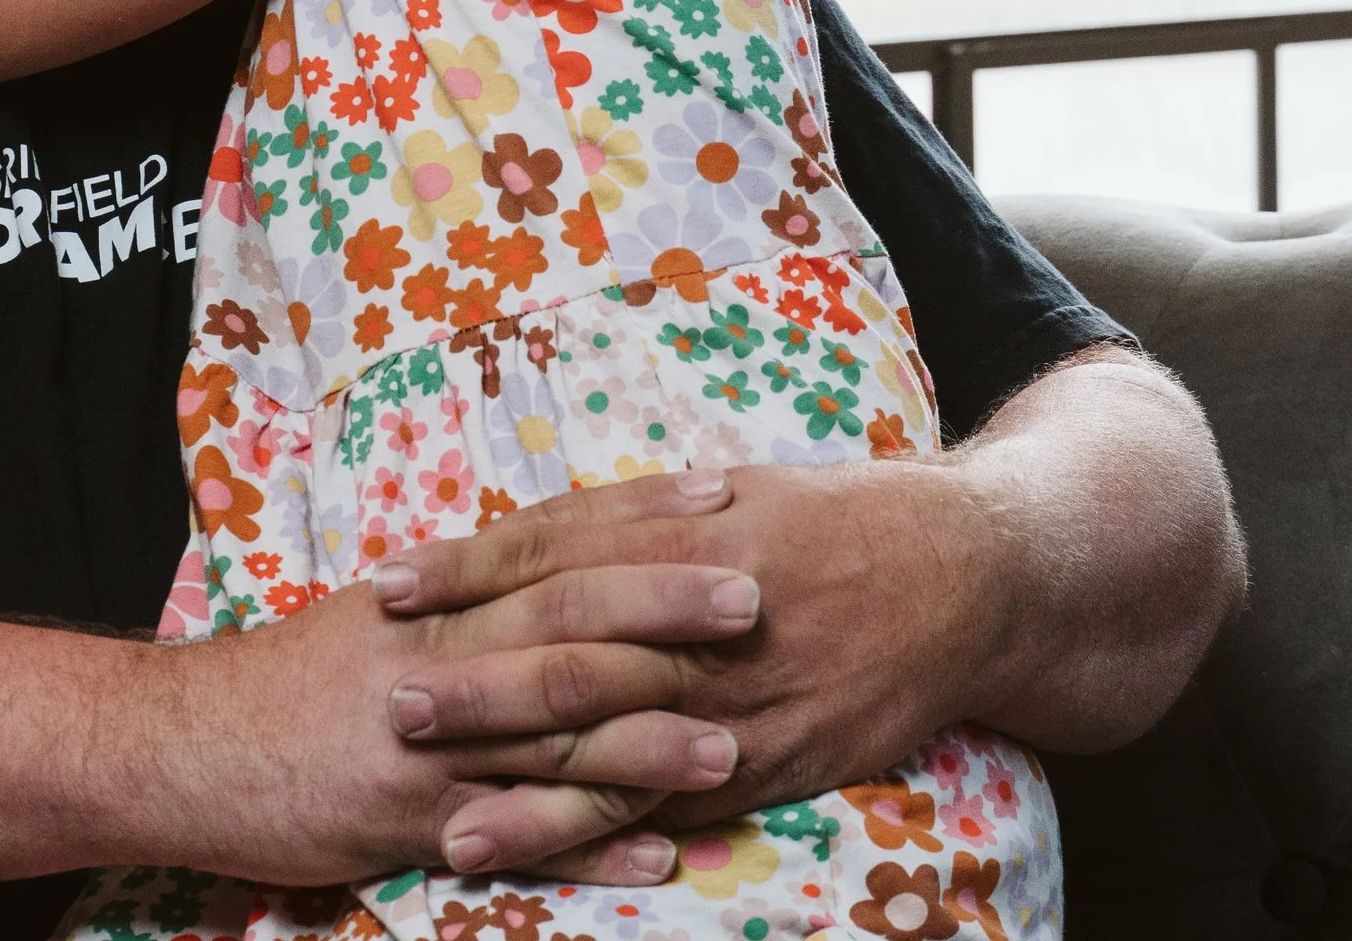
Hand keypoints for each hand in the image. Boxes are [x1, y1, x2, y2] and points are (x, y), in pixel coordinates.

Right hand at [162, 472, 760, 888]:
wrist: (185, 743)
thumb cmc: (290, 681)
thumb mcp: (378, 617)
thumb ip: (467, 600)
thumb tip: (556, 572)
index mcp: (436, 595)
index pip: (552, 537)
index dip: (637, 515)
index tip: (719, 491)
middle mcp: (438, 654)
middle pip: (564, 619)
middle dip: (662, 606)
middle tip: (754, 596)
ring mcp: (428, 740)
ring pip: (551, 733)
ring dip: (646, 738)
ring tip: (732, 742)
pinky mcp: (410, 818)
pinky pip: (515, 836)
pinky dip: (588, 847)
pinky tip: (659, 854)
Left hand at [373, 460, 1007, 841]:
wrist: (964, 576)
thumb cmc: (833, 518)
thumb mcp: (729, 490)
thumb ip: (633, 517)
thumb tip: (537, 530)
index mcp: (682, 535)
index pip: (551, 550)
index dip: (466, 568)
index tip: (388, 583)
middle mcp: (703, 622)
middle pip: (572, 657)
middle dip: (479, 685)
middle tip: (390, 702)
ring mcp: (740, 704)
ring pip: (620, 754)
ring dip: (530, 793)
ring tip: (444, 818)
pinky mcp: (774, 762)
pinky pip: (678, 807)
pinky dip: (611, 839)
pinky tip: (557, 862)